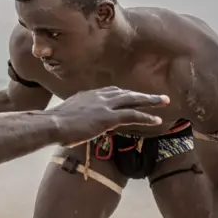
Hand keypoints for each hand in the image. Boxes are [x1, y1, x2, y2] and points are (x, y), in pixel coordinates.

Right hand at [49, 86, 169, 145]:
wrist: (53, 124)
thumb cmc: (54, 124)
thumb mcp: (65, 116)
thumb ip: (74, 116)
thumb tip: (72, 125)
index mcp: (87, 95)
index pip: (111, 92)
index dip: (124, 94)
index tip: (133, 96)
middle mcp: (98, 96)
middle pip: (125, 93)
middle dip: (142, 95)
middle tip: (158, 97)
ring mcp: (105, 105)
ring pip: (133, 100)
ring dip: (150, 101)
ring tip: (164, 102)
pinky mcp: (109, 117)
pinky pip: (132, 115)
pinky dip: (146, 116)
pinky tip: (156, 120)